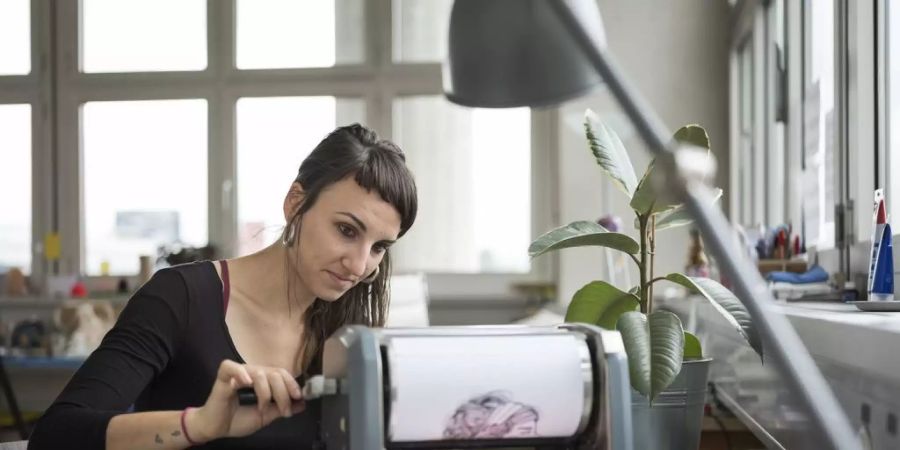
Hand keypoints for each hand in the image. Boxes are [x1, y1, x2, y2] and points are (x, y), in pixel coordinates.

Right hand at [188, 360, 304, 441]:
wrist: (216, 428)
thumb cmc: (238, 420)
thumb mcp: (265, 416)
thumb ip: (282, 408)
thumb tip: (302, 403)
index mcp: (263, 380)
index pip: (281, 373)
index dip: (292, 383)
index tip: (299, 397)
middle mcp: (253, 373)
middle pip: (274, 373)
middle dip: (283, 393)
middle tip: (284, 411)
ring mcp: (238, 373)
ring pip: (259, 372)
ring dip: (266, 392)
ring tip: (263, 408)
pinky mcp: (223, 377)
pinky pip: (230, 367)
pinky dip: (240, 373)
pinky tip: (247, 383)